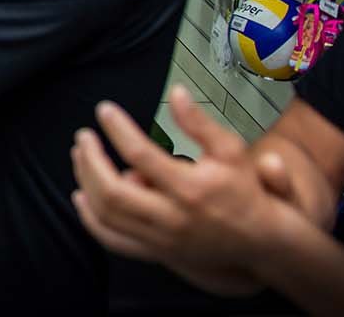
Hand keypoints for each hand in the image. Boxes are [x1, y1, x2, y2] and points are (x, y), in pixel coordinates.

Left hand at [69, 86, 300, 294]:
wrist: (261, 241)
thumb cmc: (243, 189)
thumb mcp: (230, 150)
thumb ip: (199, 123)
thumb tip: (176, 92)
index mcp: (190, 189)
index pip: (140, 155)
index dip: (117, 129)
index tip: (104, 110)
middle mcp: (172, 218)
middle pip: (113, 191)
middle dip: (91, 160)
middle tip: (83, 136)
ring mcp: (161, 239)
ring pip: (107, 214)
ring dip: (86, 182)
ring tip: (81, 155)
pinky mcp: (156, 251)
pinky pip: (112, 238)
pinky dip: (90, 218)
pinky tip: (81, 194)